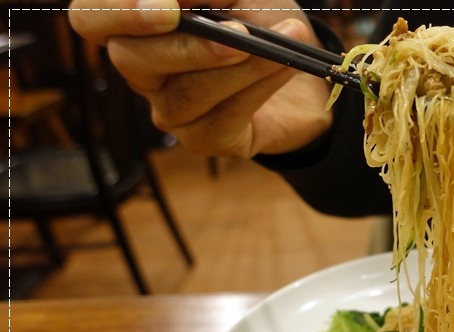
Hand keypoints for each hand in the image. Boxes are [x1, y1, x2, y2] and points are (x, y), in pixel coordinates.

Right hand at [68, 0, 332, 156]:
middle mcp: (143, 69)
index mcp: (136, 25)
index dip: (118, 11)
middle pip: (132, 59)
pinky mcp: (205, 139)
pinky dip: (259, 86)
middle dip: (188, 45)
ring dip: (241, 66)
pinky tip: (285, 65)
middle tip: (237, 32)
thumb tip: (202, 0)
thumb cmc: (262, 20)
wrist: (304, 73)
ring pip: (186, 92)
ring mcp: (170, 109)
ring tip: (280, 46)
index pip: (91, 17)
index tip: (167, 7)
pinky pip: (224, 117)